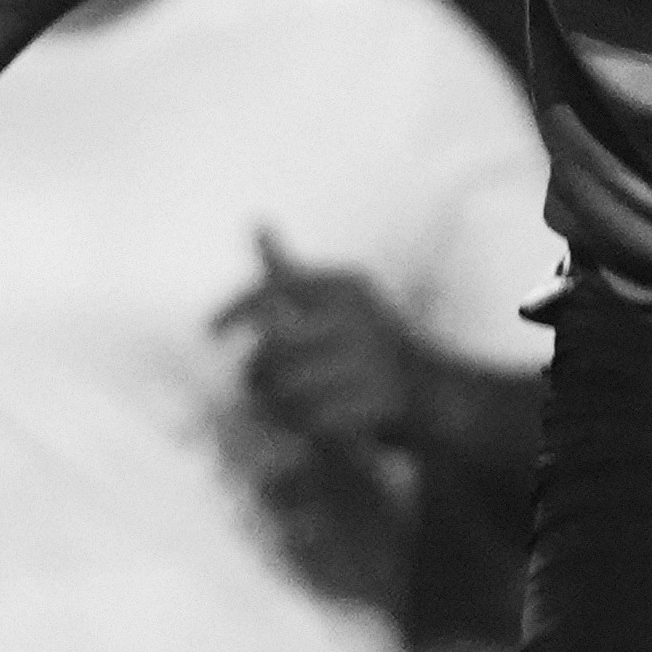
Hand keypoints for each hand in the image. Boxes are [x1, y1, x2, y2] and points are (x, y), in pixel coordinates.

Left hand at [216, 237, 423, 596]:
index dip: (234, 311)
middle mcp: (359, 317)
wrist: (443, 396)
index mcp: (346, 287)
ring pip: (288, 390)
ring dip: (276, 407)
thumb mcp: (338, 301)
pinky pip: (315, 422)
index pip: (273, 290)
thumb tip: (254, 222)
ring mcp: (373, 362)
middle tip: (255, 389)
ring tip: (282, 412)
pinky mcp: (381, 404)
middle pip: (272, 350)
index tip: (208, 333)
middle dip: (255, 374)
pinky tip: (309, 429)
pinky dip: (304, 429)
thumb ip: (291, 273)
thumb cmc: (375, 348)